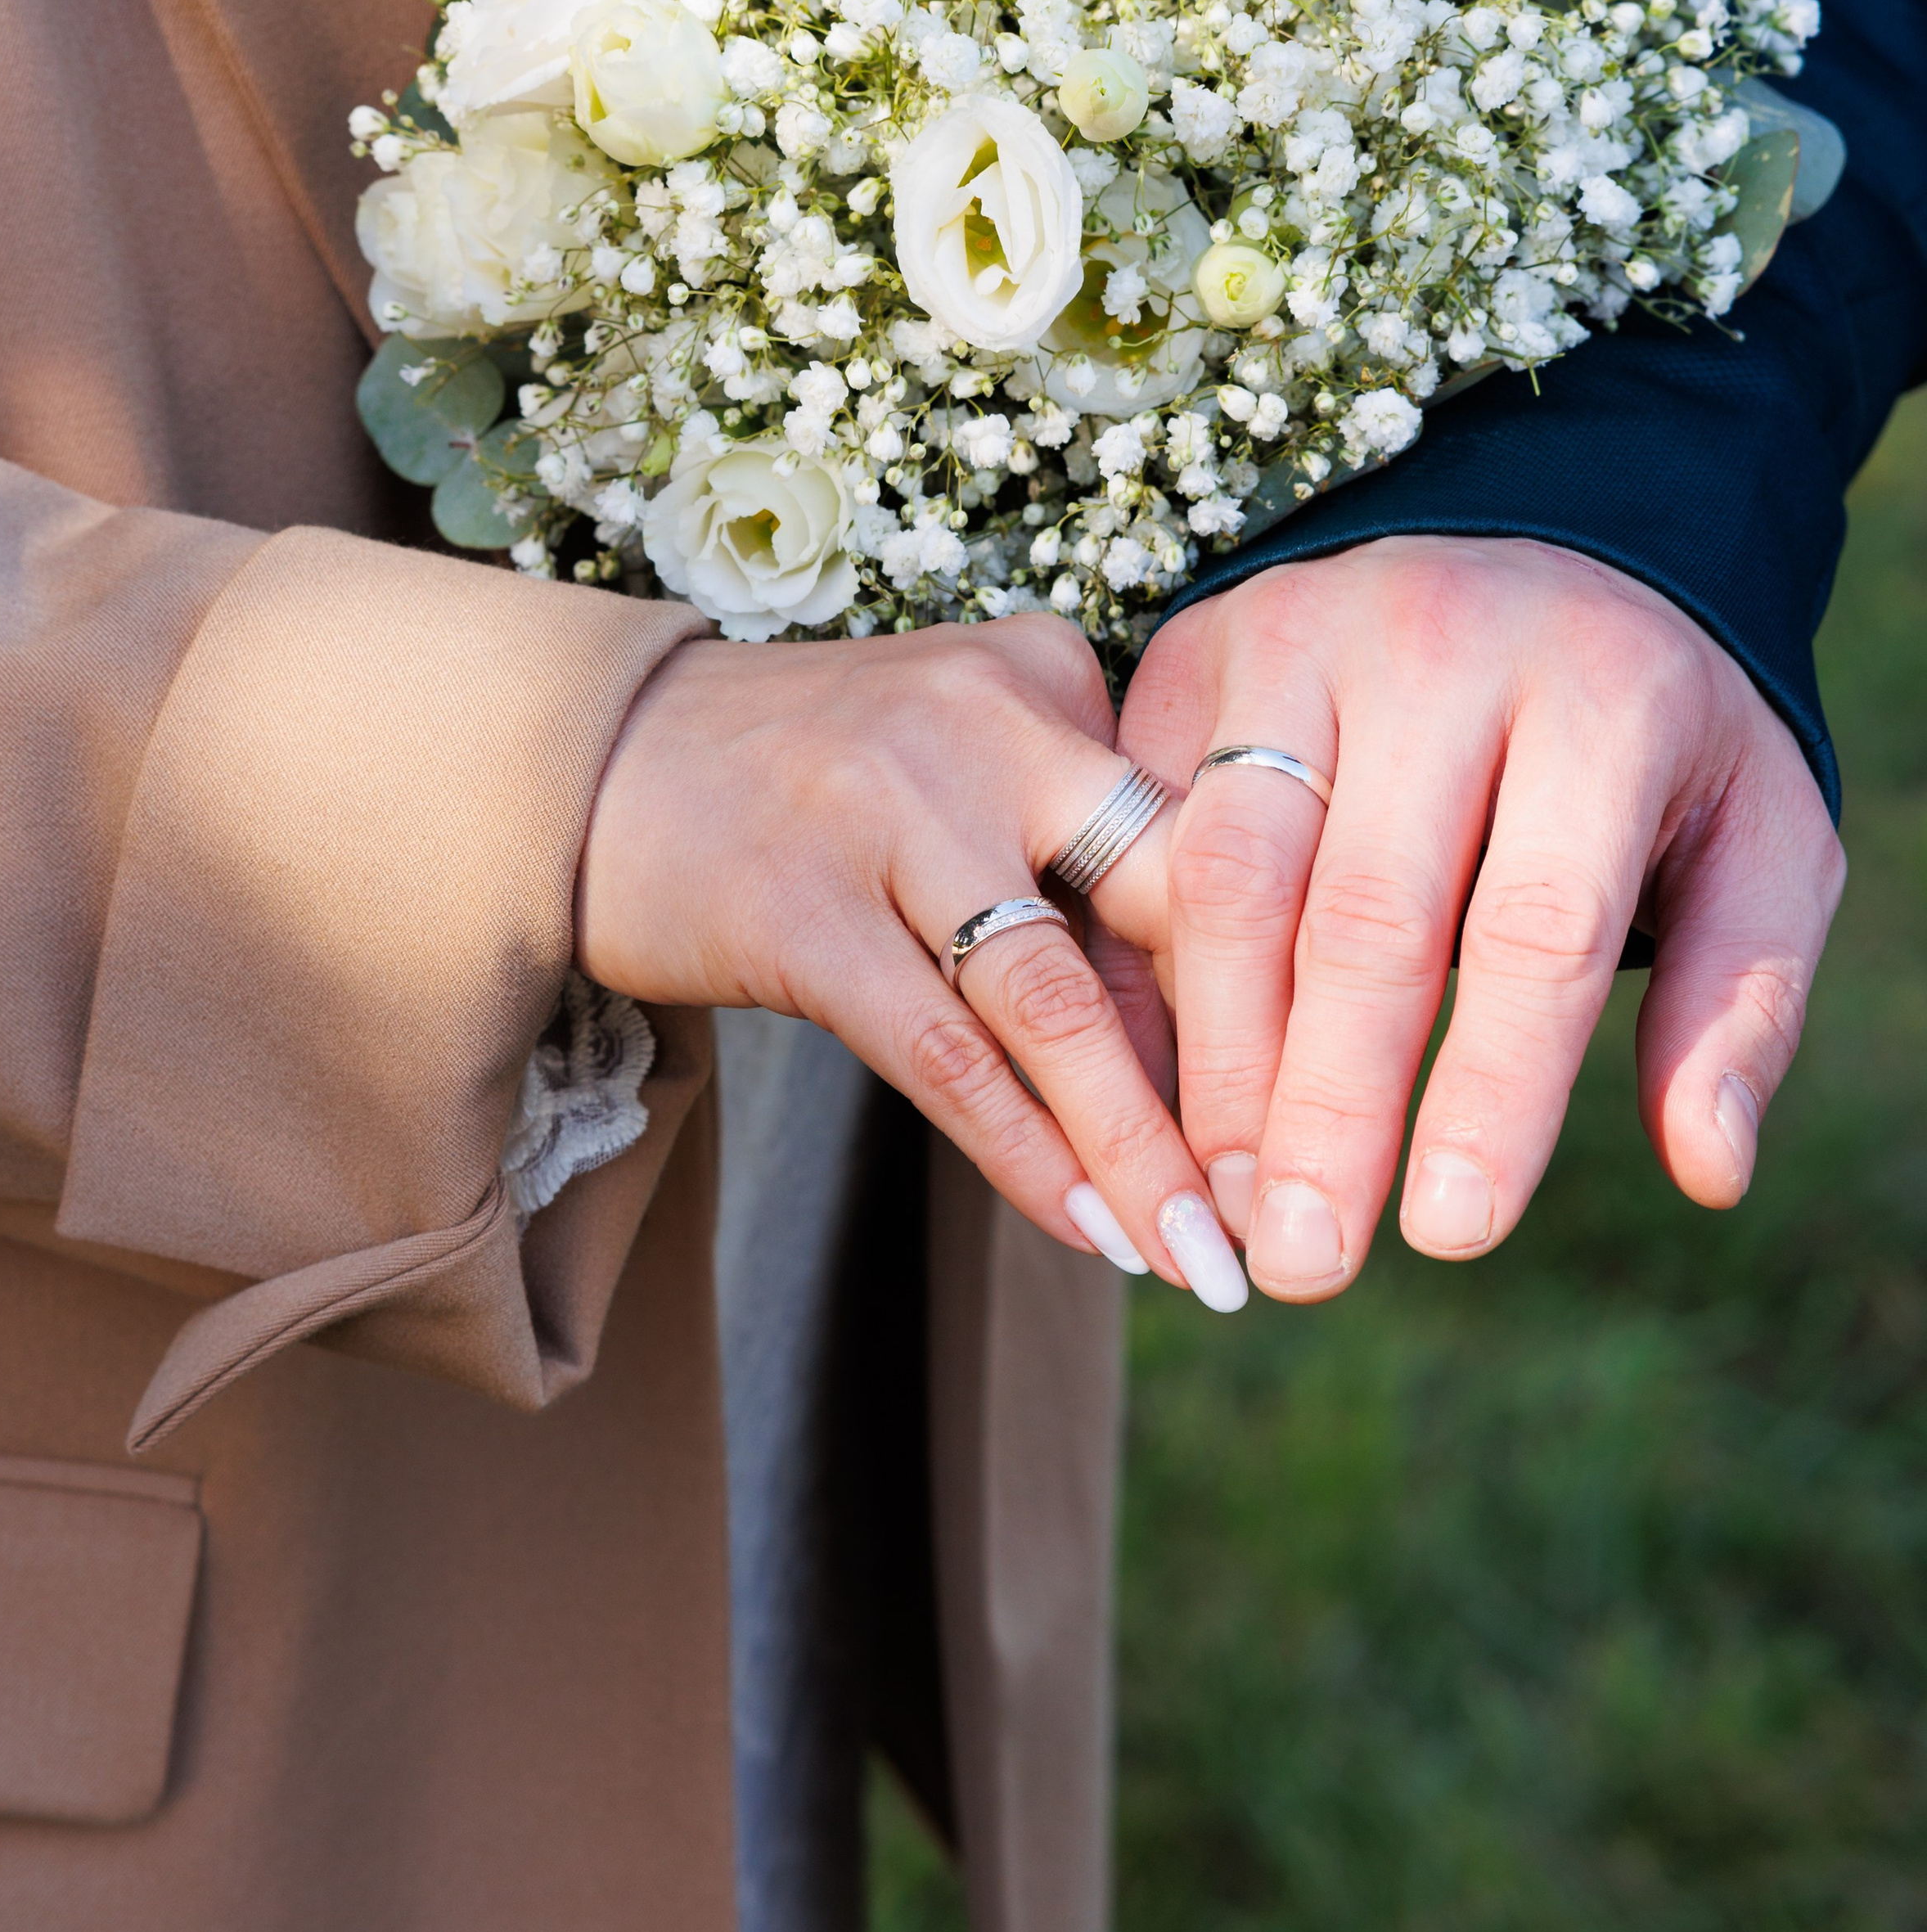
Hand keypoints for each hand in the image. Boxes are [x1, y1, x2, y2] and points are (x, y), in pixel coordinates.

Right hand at [578, 618, 1245, 1304]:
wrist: (593, 762)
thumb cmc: (820, 790)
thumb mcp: (971, 780)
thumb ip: (1088, 879)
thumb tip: (1230, 1066)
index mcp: (1048, 673)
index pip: (1206, 834)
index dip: (1283, 984)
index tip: (1336, 1108)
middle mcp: (983, 722)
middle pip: (1160, 903)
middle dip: (1248, 1069)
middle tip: (1303, 1199)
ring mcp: (888, 812)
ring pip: (1056, 1003)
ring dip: (1139, 1148)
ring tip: (1202, 1258)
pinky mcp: (801, 909)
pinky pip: (944, 1057)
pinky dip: (1025, 1153)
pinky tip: (1088, 1230)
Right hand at [1111, 537, 1844, 1300]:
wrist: (1543, 539)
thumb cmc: (1655, 738)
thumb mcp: (1758, 842)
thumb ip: (1743, 1001)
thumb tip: (1708, 1168)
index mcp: (1602, 693)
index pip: (1538, 922)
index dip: (1493, 1090)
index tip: (1453, 1233)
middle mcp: (1437, 642)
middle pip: (1358, 911)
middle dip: (1323, 1106)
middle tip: (1301, 1264)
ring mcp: (1295, 631)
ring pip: (1225, 874)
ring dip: (1215, 1057)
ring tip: (1223, 1202)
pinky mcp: (1197, 646)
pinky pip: (1140, 830)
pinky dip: (1140, 973)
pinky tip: (1152, 1092)